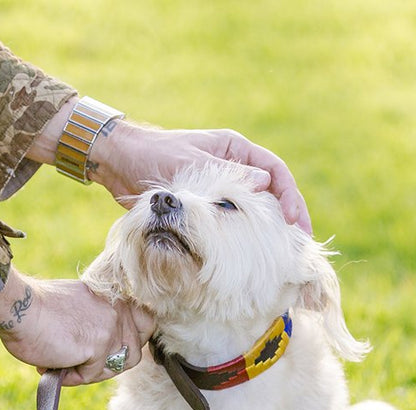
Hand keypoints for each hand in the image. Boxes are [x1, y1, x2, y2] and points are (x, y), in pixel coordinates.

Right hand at [0, 267, 154, 385]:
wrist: (18, 307)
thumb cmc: (35, 308)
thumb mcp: (77, 306)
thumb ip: (95, 320)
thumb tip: (102, 351)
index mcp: (114, 296)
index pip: (145, 323)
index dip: (133, 341)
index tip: (112, 352)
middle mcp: (117, 310)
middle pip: (133, 352)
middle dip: (108, 365)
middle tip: (80, 365)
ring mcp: (110, 328)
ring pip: (115, 367)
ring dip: (91, 373)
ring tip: (64, 366)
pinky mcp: (98, 347)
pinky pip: (91, 375)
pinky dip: (71, 377)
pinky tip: (51, 365)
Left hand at [92, 121, 311, 233]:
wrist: (118, 163)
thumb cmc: (153, 155)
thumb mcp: (191, 164)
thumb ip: (225, 175)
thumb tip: (264, 183)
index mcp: (234, 149)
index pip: (275, 171)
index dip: (288, 195)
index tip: (292, 221)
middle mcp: (232, 166)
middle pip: (269, 192)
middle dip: (285, 216)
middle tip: (297, 244)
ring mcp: (218, 187)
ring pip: (251, 209)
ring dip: (265, 228)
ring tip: (279, 253)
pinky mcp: (203, 205)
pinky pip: (230, 220)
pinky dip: (241, 235)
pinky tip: (247, 254)